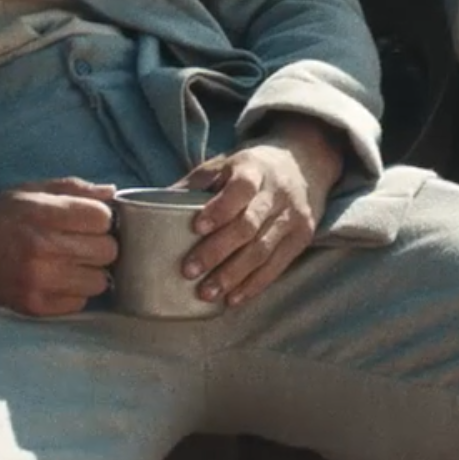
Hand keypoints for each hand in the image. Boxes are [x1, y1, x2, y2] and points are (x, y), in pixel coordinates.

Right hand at [0, 178, 120, 315]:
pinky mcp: (35, 306)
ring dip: (92, 271)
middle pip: (107, 250)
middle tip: (83, 242)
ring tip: (72, 262)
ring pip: (100, 280)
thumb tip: (112, 193)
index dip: (100, 218)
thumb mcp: (28, 191)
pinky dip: (76, 292)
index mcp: (40, 214)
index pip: (101, 218)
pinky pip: (81, 302)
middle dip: (101, 244)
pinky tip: (60, 279)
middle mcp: (41, 249)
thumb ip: (72, 189)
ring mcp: (39, 281)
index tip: (89, 220)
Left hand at [177, 117, 346, 307]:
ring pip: (262, 251)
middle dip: (217, 251)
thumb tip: (153, 202)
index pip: (240, 189)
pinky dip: (254, 285)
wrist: (305, 161)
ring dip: (233, 275)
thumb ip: (196, 182)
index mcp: (255, 168)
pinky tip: (233, 298)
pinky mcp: (303, 237)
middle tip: (189, 271)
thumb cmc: (253, 167)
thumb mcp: (226, 163)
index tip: (196, 228)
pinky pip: (277, 266)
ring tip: (207, 293)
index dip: (220, 210)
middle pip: (248, 226)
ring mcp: (294, 216)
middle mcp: (278, 192)